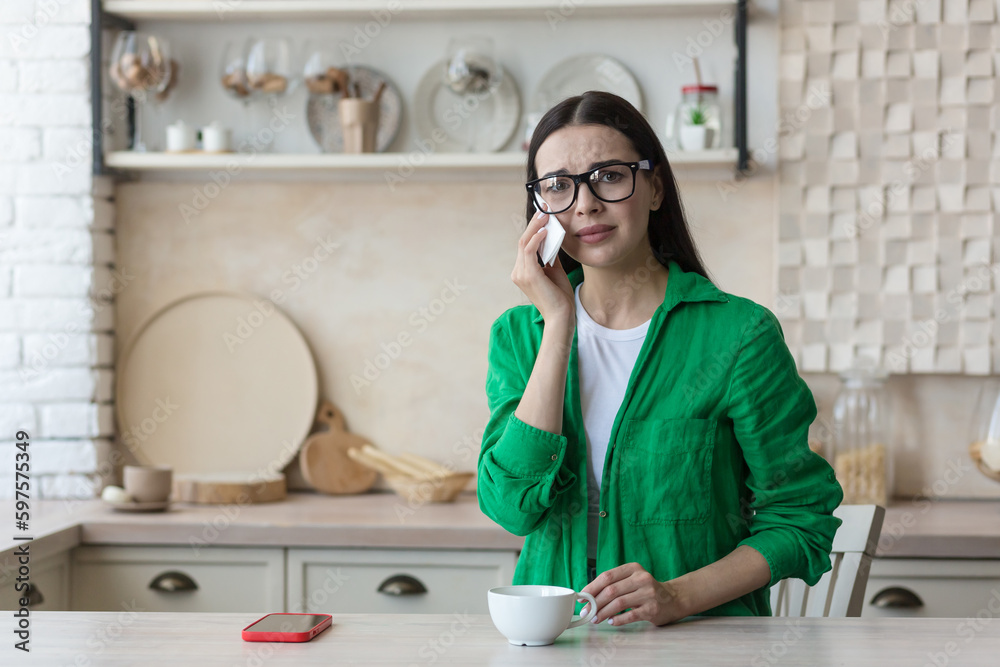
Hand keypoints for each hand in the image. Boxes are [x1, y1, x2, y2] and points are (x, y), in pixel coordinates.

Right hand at [510, 206, 573, 324]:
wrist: (562, 317)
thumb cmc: (559, 297)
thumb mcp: (554, 271)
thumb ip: (550, 256)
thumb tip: (552, 238)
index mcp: (523, 272)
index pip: (525, 245)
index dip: (533, 228)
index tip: (543, 214)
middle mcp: (518, 272)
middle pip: (523, 241)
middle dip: (534, 223)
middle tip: (544, 209)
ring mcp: (521, 274)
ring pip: (525, 243)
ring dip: (536, 227)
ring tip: (546, 215)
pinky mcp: (529, 275)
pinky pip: (530, 250)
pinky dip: (537, 238)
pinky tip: (546, 230)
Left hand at [581, 562, 687, 626]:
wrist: (674, 599)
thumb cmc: (647, 590)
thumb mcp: (632, 579)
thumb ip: (614, 584)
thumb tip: (588, 596)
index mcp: (633, 568)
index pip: (607, 576)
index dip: (592, 587)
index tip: (582, 597)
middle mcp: (641, 578)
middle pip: (611, 590)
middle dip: (595, 603)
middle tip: (586, 612)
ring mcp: (648, 594)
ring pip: (618, 603)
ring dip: (603, 613)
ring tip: (595, 619)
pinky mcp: (652, 609)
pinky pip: (630, 615)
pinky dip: (618, 620)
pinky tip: (611, 622)